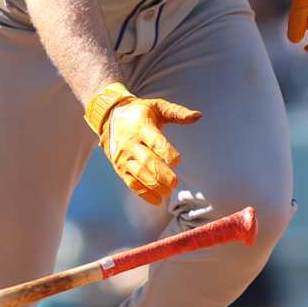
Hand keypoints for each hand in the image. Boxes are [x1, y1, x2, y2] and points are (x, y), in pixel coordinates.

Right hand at [86, 83, 201, 205]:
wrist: (110, 118)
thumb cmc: (140, 112)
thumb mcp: (157, 106)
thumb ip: (177, 112)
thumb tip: (198, 116)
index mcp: (141, 127)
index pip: (154, 142)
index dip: (166, 152)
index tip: (178, 161)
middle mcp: (131, 143)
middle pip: (147, 161)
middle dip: (161, 174)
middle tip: (175, 183)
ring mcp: (124, 157)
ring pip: (139, 174)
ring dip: (154, 186)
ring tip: (169, 192)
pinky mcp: (120, 168)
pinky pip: (131, 183)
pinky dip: (144, 193)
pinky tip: (157, 200)